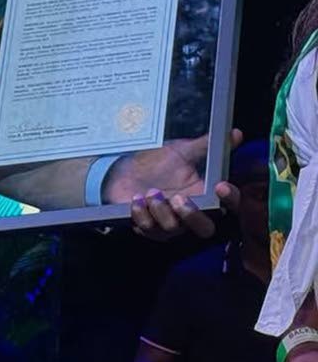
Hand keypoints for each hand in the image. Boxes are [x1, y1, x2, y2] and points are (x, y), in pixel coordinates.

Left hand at [105, 128, 242, 239]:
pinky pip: (147, 229)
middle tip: (179, 198)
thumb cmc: (160, 163)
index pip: (231, 207)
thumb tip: (235, 132)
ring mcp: (169, 224)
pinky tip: (136, 199)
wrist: (127, 169)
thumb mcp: (183, 152)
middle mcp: (191, 215)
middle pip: (205, 229)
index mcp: (206, 197)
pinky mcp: (147, 227)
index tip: (221, 186)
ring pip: (173, 229)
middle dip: (193, 216)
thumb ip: (207, 145)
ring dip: (161, 212)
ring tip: (151, 192)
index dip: (232, 200)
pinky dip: (141, 215)